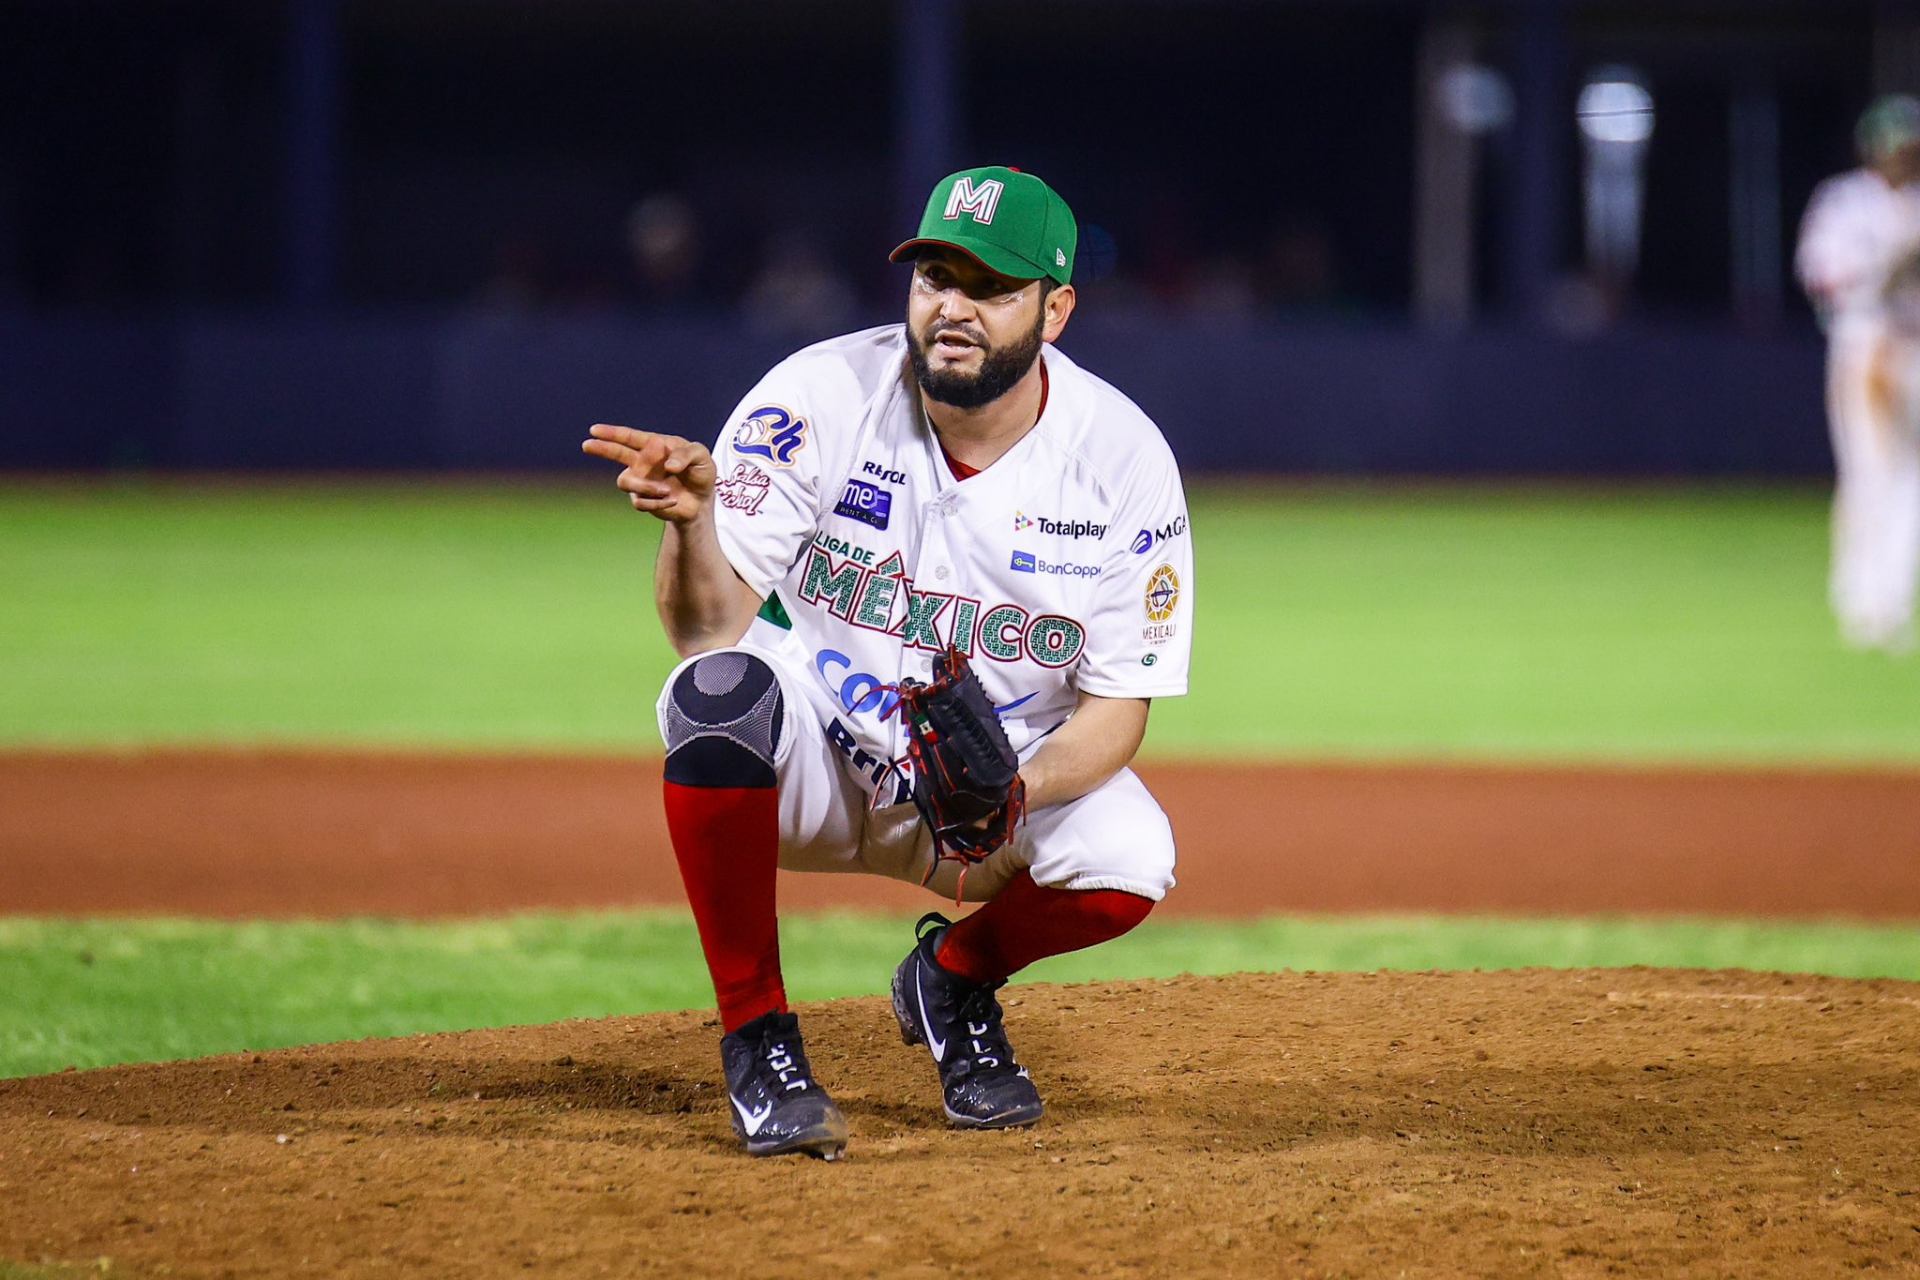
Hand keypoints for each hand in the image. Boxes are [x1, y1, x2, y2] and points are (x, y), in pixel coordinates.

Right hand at [580, 424, 716, 524]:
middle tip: (587, 445)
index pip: (630, 437)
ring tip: (666, 490)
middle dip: (602, 448)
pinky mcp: (642, 500)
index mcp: (655, 445)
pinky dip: (658, 502)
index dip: (612, 433)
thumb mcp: (702, 457)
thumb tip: (667, 466)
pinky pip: (640, 501)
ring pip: (626, 481)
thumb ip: (686, 455)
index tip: (595, 430)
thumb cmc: (701, 472)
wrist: (702, 500)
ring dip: (645, 486)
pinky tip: (672, 499)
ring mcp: (640, 481)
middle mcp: (643, 462)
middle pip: (616, 453)